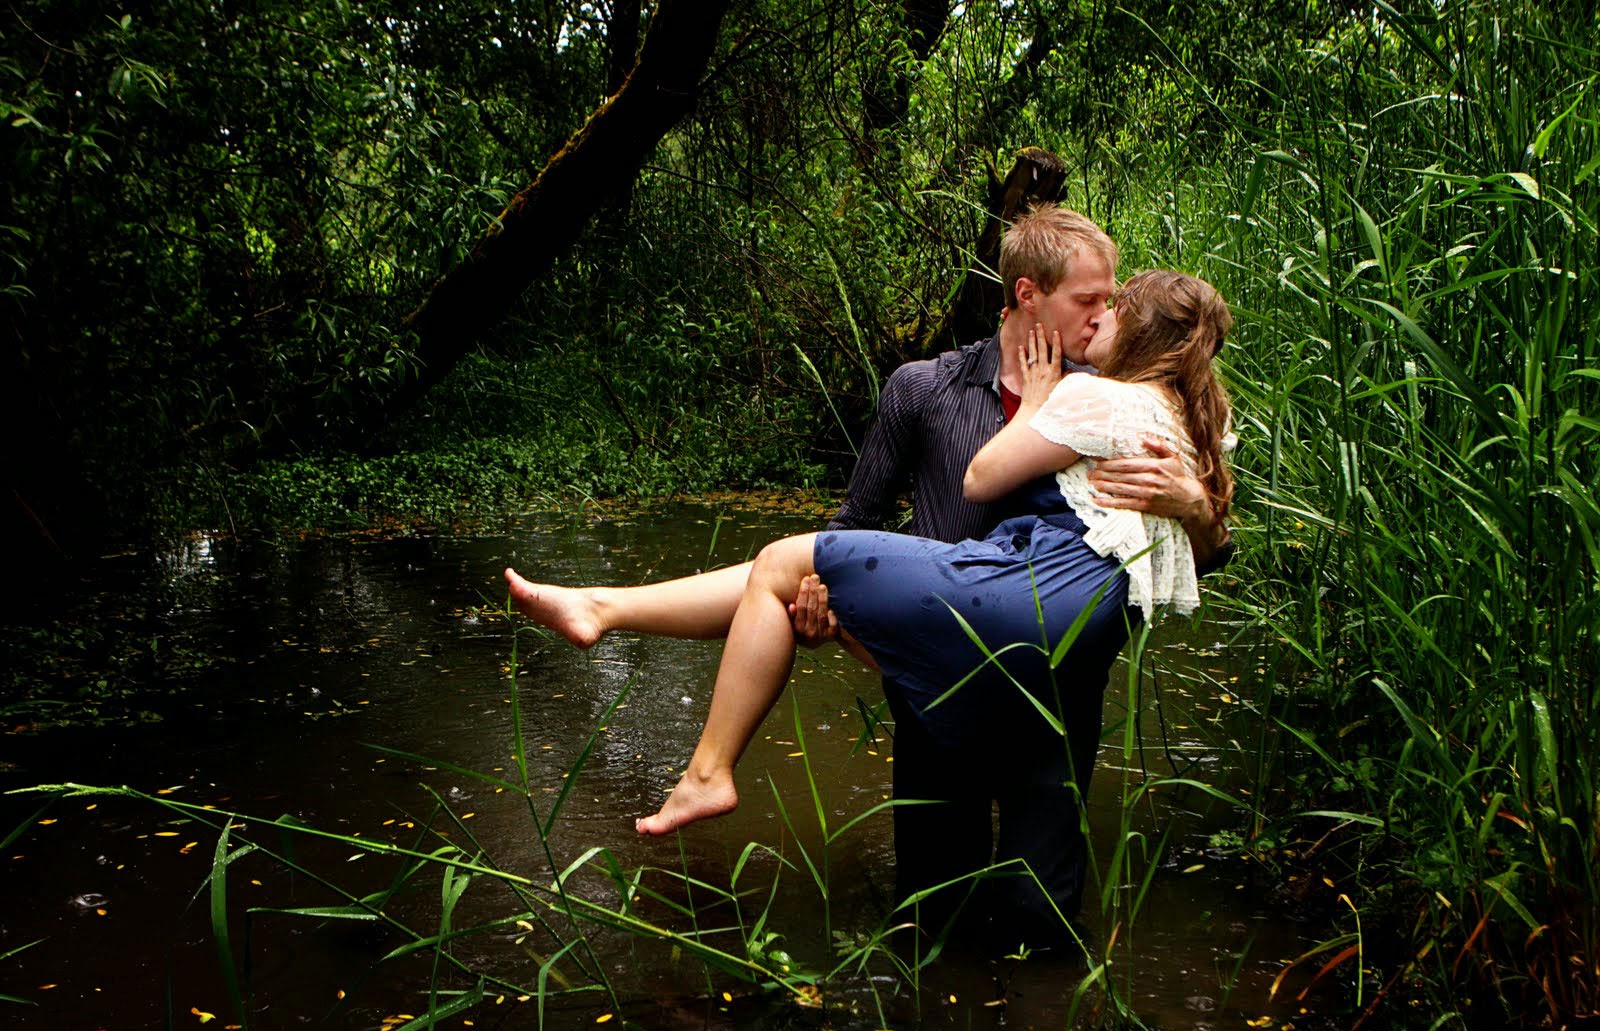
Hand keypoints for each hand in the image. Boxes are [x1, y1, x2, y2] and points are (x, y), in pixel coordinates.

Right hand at [788, 574, 837, 648]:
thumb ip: (792, 615)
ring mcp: (820, 635)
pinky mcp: (831, 636)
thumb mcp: (793, 623)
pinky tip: (831, 608)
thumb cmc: (802, 628)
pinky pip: (832, 626)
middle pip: (811, 608)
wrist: (814, 644)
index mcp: (798, 628)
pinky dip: (832, 617)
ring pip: (822, 614)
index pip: (801, 606)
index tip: (806, 579)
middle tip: (815, 577)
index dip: (803, 592)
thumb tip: (792, 606)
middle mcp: (809, 632)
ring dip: (823, 599)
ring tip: (822, 586)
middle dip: (813, 591)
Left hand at [1020, 325, 1066, 407]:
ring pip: (1033, 354)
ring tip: (1031, 331)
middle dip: (1041, 336)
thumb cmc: (1051, 402)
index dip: (1056, 342)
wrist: (1036, 411)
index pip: (1056, 354)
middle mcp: (1044, 370)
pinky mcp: (1026, 377)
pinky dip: (1022, 355)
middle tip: (1039, 325)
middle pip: (1043, 350)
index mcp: (1054, 372)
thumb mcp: (1062, 389)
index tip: (1055, 332)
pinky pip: (1023, 364)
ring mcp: (1034, 373)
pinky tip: (1021, 347)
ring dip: (1032, 342)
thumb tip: (1070, 370)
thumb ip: (1066, 378)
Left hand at [1087, 437, 1208, 521]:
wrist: (1189, 500)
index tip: (1097, 462)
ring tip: (1091, 483)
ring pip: (1120, 488)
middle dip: (1102, 474)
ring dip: (1103, 486)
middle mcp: (1149, 479)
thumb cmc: (1178, 476)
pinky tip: (1098, 500)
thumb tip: (1142, 437)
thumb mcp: (1172, 457)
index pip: (1126, 464)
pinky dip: (1109, 502)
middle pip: (1120, 476)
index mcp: (1154, 465)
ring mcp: (1147, 494)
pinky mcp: (1145, 506)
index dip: (1110, 463)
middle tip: (1089, 472)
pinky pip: (1124, 504)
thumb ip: (1158, 446)